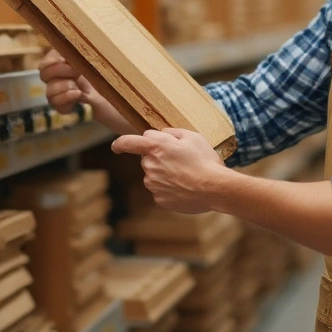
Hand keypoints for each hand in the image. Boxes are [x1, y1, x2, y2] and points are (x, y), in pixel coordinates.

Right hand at [38, 50, 134, 134]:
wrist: (118, 92)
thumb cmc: (107, 70)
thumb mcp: (97, 56)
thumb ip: (85, 48)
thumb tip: (80, 33)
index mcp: (62, 62)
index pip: (45, 61)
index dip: (54, 61)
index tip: (70, 60)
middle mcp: (57, 77)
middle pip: (43, 74)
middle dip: (60, 71)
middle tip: (77, 71)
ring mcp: (60, 93)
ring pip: (48, 91)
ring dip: (63, 87)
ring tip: (78, 87)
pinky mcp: (65, 106)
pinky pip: (56, 105)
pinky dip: (66, 99)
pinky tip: (79, 95)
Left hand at [112, 128, 226, 214]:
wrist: (215, 189)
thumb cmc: (205, 160)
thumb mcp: (192, 136)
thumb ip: (172, 133)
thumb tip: (161, 135)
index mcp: (155, 147)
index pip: (128, 142)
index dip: (120, 143)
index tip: (116, 146)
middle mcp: (149, 165)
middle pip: (147, 158)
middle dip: (159, 157)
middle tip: (181, 160)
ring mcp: (153, 184)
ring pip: (154, 175)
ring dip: (165, 173)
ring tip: (187, 174)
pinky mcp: (159, 199)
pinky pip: (161, 189)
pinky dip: (170, 188)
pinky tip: (186, 186)